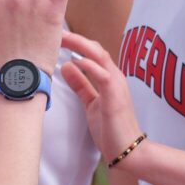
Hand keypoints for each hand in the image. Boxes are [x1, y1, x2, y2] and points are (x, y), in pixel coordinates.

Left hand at [60, 31, 144, 169]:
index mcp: (108, 78)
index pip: (92, 52)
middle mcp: (114, 76)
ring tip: (63, 38)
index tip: (57, 36)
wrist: (128, 152)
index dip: (75, 42)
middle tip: (56, 31)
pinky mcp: (115, 97)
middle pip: (95, 49)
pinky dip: (90, 66)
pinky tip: (76, 60)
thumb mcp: (90, 103)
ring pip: (100, 56)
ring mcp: (117, 85)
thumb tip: (66, 66)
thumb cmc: (110, 129)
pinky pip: (104, 75)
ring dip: (81, 45)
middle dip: (75, 39)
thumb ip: (80, 85)